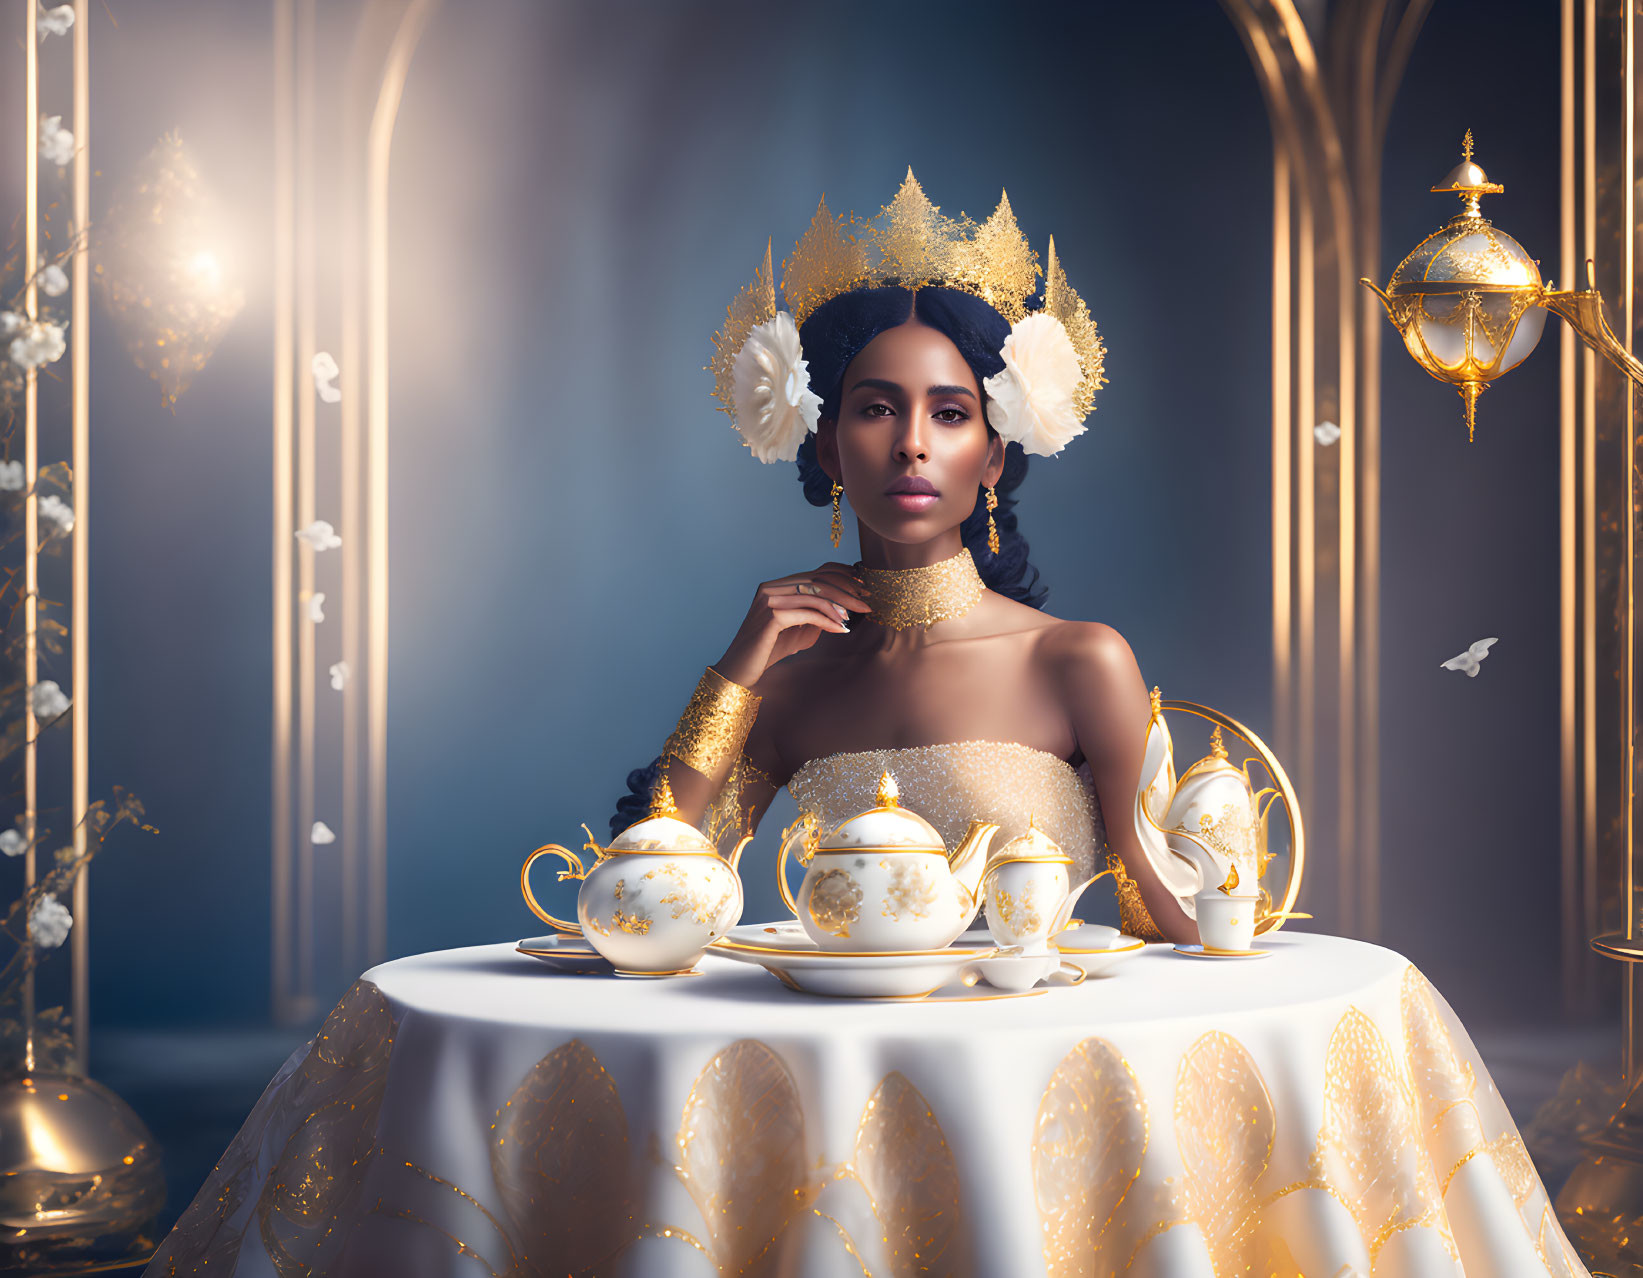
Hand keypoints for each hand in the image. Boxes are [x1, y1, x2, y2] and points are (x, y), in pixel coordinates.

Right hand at [715, 562, 871, 686]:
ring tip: (855, 616)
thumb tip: (845, 608)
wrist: (741, 670)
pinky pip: (807, 614)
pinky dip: (827, 620)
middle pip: (818, 580)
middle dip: (847, 590)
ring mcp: (769, 600)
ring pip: (814, 594)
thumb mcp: (799, 629)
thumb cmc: (769, 650)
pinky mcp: (771, 616)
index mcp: (776, 586)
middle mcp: (771, 588)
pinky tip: (840, 629)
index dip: (842, 575)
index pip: (815, 572)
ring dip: (840, 605)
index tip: (862, 586)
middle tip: (866, 601)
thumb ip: (816, 615)